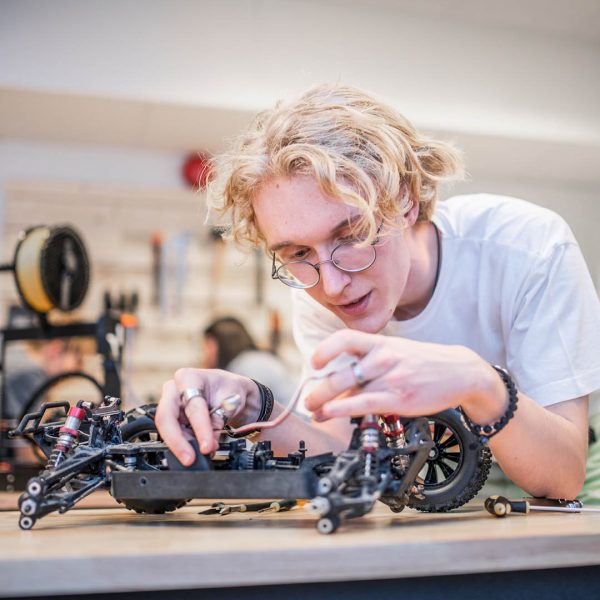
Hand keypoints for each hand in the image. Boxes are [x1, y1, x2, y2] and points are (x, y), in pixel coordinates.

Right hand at [155, 368, 259, 465]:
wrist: (231, 393)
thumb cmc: (230, 389)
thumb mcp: (231, 401)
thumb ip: (218, 421)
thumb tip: (207, 445)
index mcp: (188, 377)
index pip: (193, 406)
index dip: (200, 429)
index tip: (207, 446)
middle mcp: (174, 390)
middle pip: (166, 417)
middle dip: (177, 441)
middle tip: (189, 459)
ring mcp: (170, 405)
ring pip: (167, 429)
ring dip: (181, 446)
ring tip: (197, 457)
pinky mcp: (172, 419)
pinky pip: (173, 435)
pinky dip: (184, 445)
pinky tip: (194, 453)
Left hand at [304, 330, 503, 421]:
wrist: (461, 372)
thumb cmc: (426, 363)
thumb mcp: (397, 352)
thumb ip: (371, 363)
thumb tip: (344, 380)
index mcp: (381, 343)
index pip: (345, 339)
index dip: (326, 350)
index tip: (315, 363)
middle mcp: (383, 358)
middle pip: (341, 373)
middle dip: (319, 389)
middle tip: (307, 399)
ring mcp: (390, 378)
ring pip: (348, 391)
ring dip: (325, 404)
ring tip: (315, 411)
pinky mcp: (398, 398)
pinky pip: (362, 404)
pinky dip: (340, 410)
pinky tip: (329, 413)